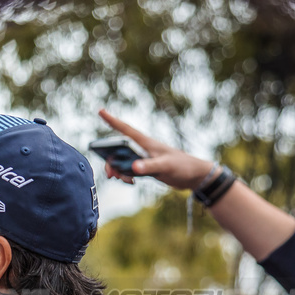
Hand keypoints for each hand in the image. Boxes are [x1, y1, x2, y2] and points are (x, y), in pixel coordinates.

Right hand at [97, 110, 216, 189]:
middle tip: (110, 174)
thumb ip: (149, 167)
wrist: (194, 176)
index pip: (125, 129)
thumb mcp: (166, 166)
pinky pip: (129, 170)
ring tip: (122, 180)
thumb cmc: (182, 166)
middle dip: (110, 161)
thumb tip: (133, 168)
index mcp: (146, 143)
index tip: (100, 110)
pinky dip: (125, 176)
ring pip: (121, 161)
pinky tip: (131, 183)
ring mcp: (143, 158)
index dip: (112, 120)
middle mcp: (142, 148)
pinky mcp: (146, 168)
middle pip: (118, 150)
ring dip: (117, 170)